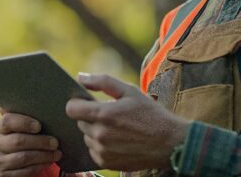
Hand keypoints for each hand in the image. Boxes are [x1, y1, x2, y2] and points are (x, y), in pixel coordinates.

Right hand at [0, 109, 61, 176]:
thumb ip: (26, 116)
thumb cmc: (24, 139)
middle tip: (55, 142)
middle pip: (18, 141)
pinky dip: (39, 166)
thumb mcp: (21, 129)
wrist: (15, 165)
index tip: (39, 126)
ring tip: (57, 153)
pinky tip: (48, 162)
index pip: (8, 121)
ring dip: (43, 155)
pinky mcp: (3, 176)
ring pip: (23, 157)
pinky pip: (24, 171)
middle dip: (40, 141)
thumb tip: (38, 98)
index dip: (24, 123)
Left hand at [65, 73, 189, 170]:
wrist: (170, 143)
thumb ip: (103, 82)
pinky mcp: (106, 163)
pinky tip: (118, 140)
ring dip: (96, 132)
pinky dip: (101, 146)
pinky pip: (94, 151)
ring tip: (117, 128)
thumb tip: (80, 77)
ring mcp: (102, 151)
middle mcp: (100, 135)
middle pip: (80, 122)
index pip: (71, 109)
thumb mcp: (130, 91)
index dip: (77, 103)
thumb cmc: (150, 114)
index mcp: (103, 115)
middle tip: (110, 115)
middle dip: (90, 116)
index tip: (86, 102)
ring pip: (87, 137)